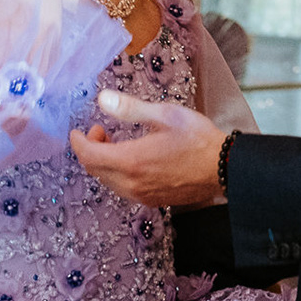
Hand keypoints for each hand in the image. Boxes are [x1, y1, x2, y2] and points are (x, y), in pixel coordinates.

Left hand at [70, 89, 225, 206]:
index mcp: (131, 160)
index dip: (78, 142)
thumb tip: (103, 99)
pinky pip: (122, 188)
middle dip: (90, 150)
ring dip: (103, 162)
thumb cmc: (198, 138)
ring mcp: (141, 195)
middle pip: (95, 170)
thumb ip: (131, 109)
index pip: (89, 156)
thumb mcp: (165, 115)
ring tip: (116, 142)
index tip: (77, 131)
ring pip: (107, 180)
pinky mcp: (151, 200)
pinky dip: (116, 173)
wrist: (223, 168)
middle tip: (100, 131)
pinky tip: (131, 159)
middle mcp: (131, 183)